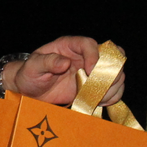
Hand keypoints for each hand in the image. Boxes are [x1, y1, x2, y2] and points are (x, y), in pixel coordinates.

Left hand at [11, 36, 125, 106]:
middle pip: (110, 56)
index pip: (89, 44)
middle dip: (110, 72)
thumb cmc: (30, 74)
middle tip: (99, 88)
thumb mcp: (33, 67)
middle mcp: (84, 56)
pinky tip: (101, 102)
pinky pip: (114, 88)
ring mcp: (92, 71)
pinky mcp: (95, 85)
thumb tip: (65, 62)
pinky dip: (112, 95)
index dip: (94, 56)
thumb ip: (47, 62)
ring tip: (99, 98)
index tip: (90, 72)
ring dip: (112, 86)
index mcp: (70, 45)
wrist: (31, 90)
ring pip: (116, 73)